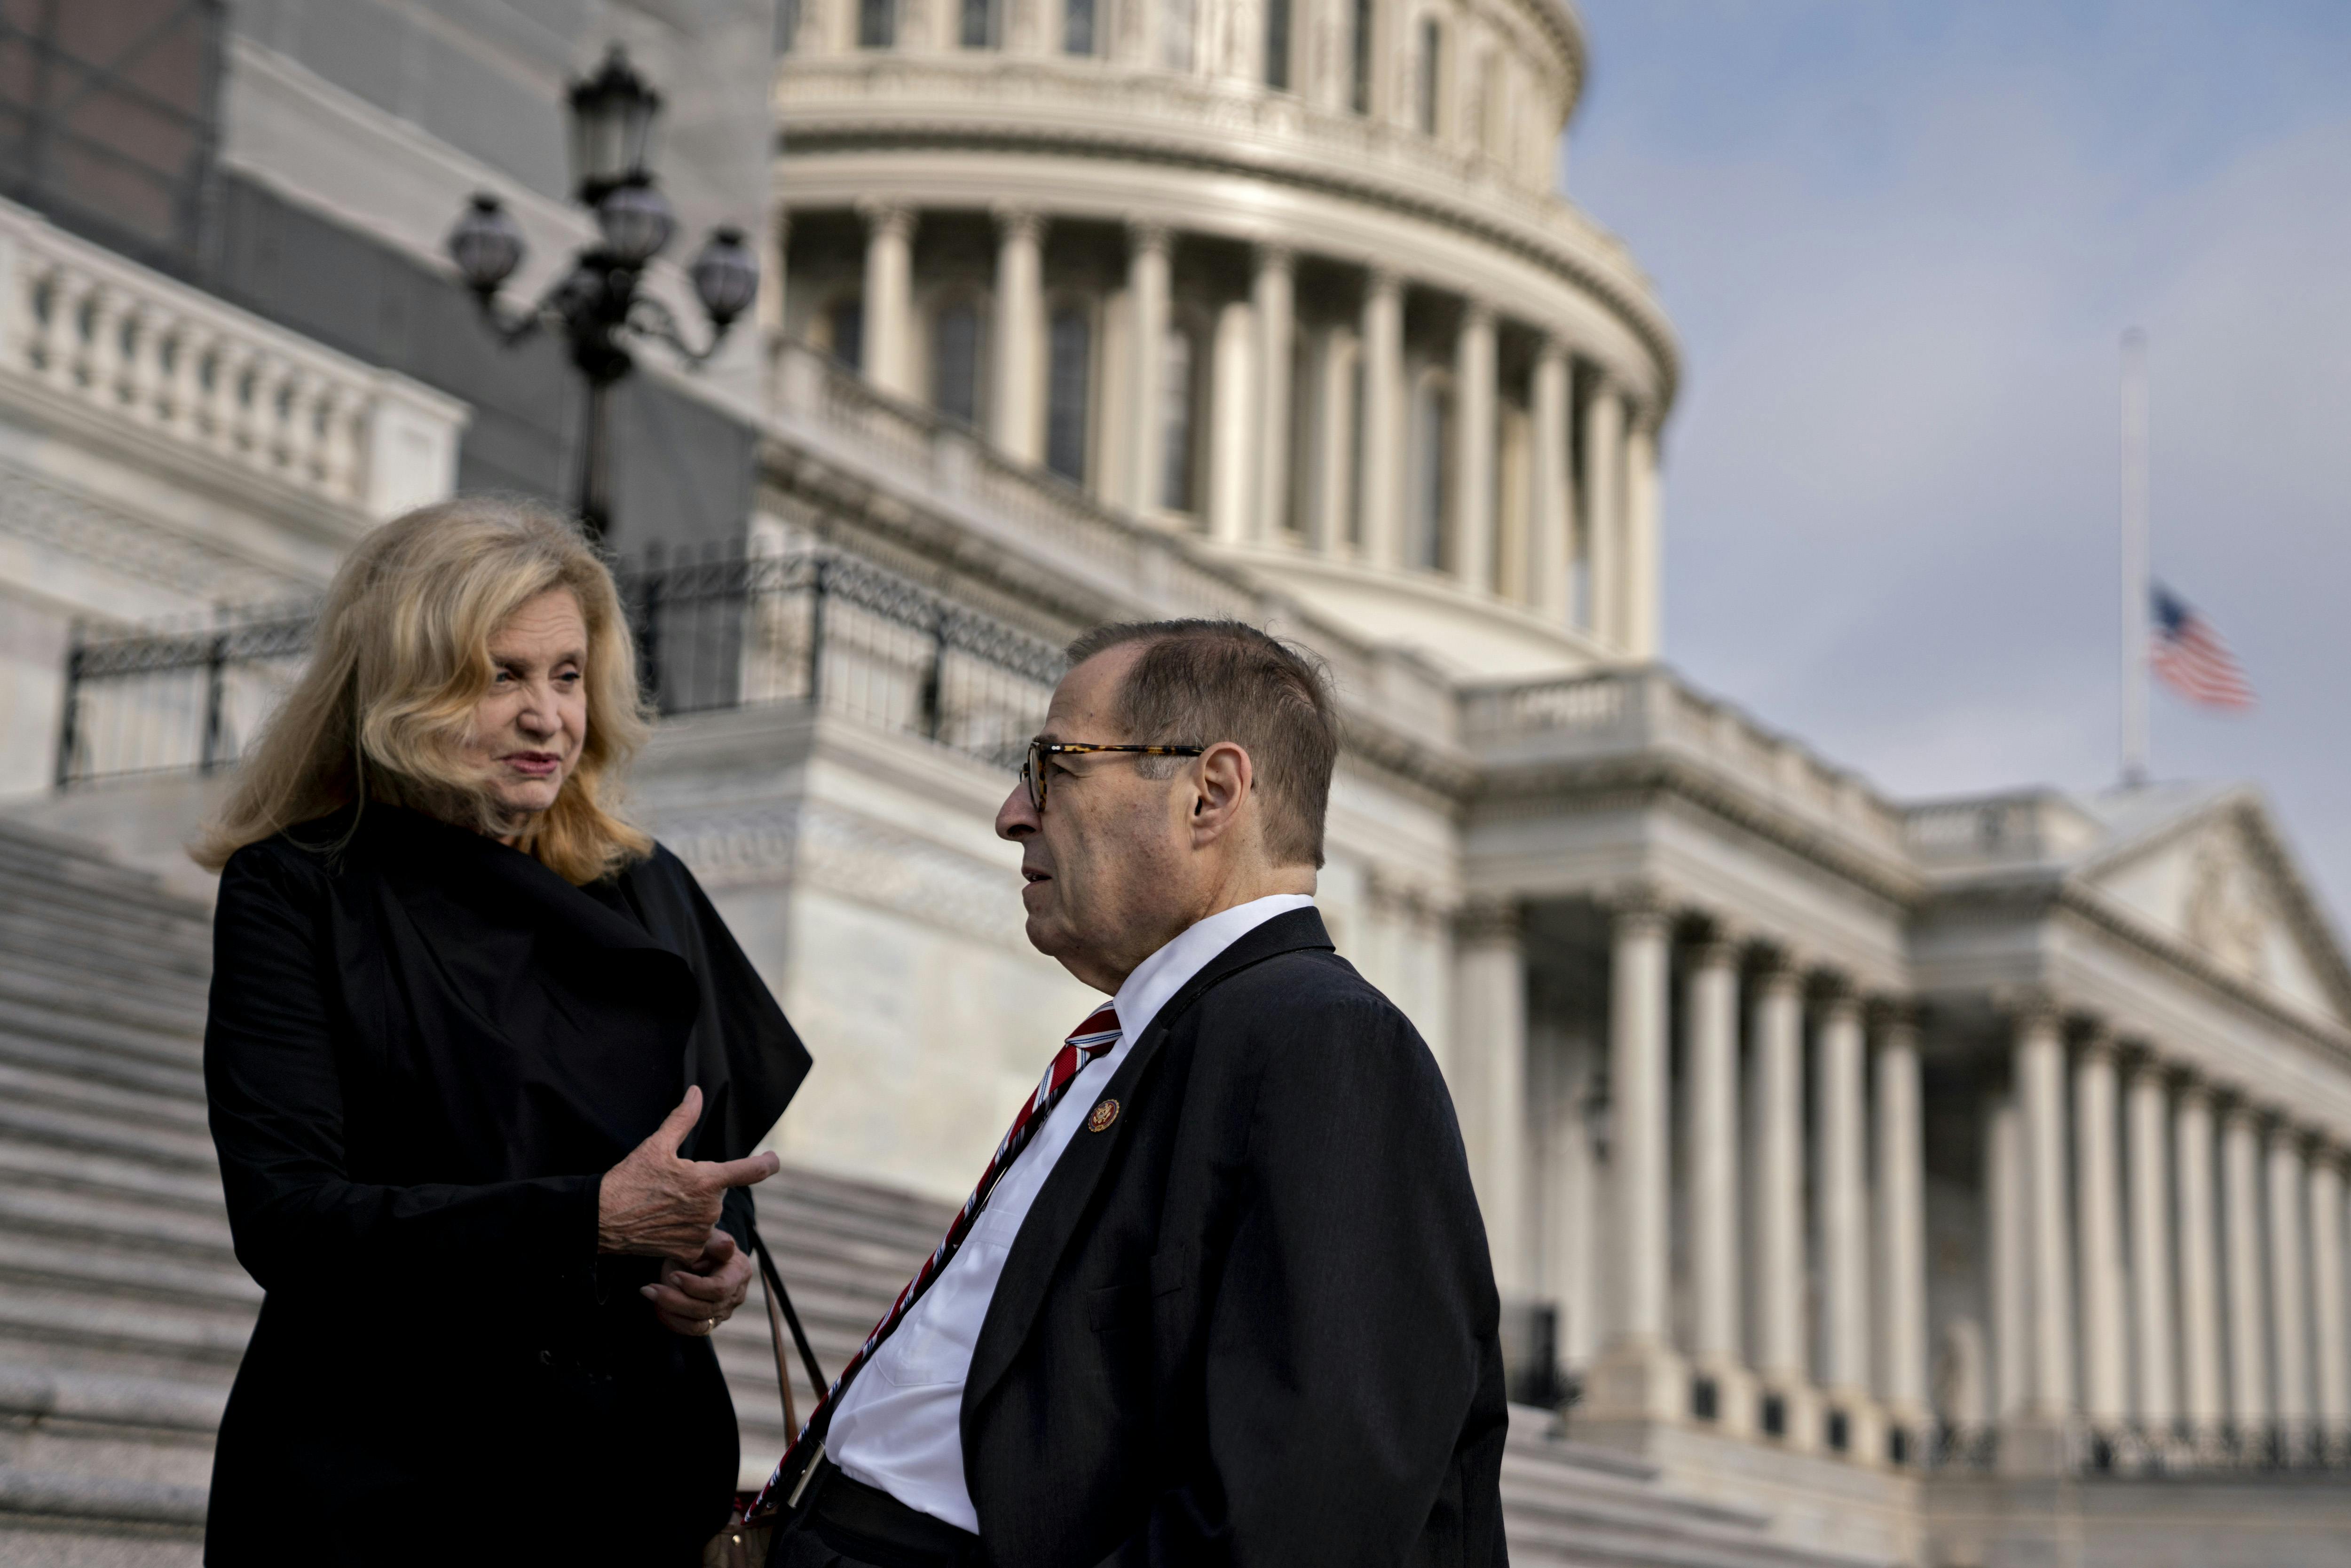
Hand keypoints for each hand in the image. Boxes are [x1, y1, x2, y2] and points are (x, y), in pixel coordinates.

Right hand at [597, 1086, 779, 1259]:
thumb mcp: (656, 1144)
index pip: (753, 1171)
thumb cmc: (629, 1179)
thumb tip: (696, 1092)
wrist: (602, 1219)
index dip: (767, 1163)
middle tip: (672, 1185)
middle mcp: (710, 1209)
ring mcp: (701, 1232)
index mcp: (708, 1180)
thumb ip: (683, 1118)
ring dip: (695, 1208)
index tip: (773, 1159)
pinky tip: (665, 1224)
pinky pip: (699, 1238)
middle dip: (704, 1185)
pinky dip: (687, 1230)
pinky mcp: (689, 1250)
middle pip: (719, 1191)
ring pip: (709, 1214)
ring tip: (664, 1205)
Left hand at [644, 1227, 755, 1336]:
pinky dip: (672, 1320)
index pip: (719, 1288)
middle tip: (649, 1288)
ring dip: (669, 1311)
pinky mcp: (711, 1321)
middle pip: (705, 1309)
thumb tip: (727, 1246)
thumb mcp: (710, 1237)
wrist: (706, 1255)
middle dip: (673, 1300)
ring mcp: (724, 1312)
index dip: (694, 1286)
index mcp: (739, 1272)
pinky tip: (657, 1305)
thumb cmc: (706, 1243)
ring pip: (697, 1324)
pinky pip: (692, 1330)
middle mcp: (735, 1296)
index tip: (673, 1275)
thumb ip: (716, 1243)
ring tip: (650, 1293)